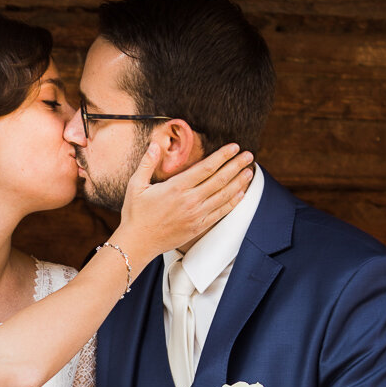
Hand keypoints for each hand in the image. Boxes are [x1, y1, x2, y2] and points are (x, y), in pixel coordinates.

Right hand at [115, 142, 253, 261]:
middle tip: (249, 155)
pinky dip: (233, 202)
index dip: (222, 156)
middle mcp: (190, 201)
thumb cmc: (135, 214)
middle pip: (220, 179)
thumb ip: (147, 163)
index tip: (234, 147)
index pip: (206, 167)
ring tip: (250, 171)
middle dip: (236, 165)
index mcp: (176, 187)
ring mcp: (196, 215)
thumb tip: (154, 144)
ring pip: (224, 195)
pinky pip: (220, 212)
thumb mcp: (136, 185)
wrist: (138, 243)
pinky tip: (241, 194)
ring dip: (239, 182)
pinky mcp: (198, 227)